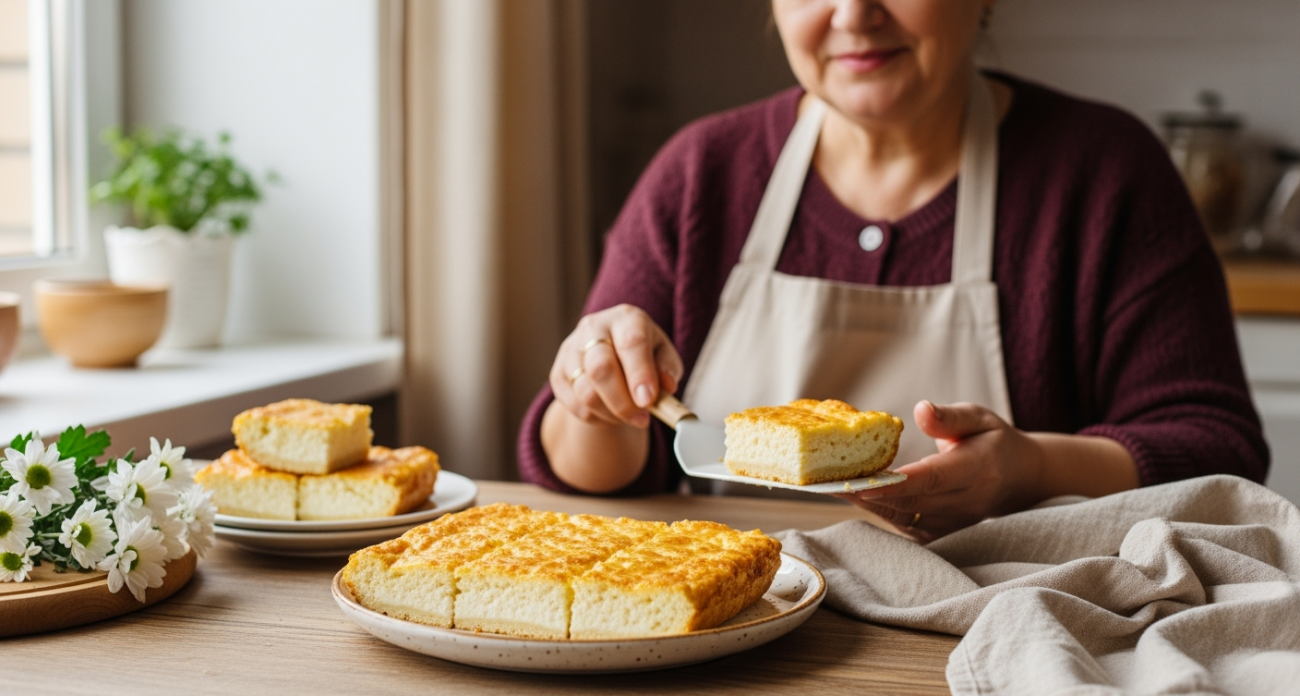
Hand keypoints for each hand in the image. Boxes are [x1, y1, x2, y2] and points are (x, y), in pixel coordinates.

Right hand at [549, 304, 683, 429]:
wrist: (612, 357)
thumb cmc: (645, 356)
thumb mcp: (664, 357)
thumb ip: (667, 369)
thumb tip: (666, 386)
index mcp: (626, 318)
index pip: (631, 343)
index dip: (640, 373)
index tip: (648, 401)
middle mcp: (594, 328)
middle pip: (600, 368)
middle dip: (623, 402)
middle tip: (642, 419)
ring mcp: (571, 350)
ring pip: (586, 393)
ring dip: (612, 414)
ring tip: (630, 415)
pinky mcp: (557, 374)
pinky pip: (576, 407)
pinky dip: (598, 418)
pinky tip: (611, 413)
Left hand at [837, 400, 1044, 541]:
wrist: (1021, 479)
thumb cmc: (994, 441)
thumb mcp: (980, 417)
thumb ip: (950, 417)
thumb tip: (920, 410)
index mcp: (977, 468)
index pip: (933, 479)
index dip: (897, 484)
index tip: (863, 482)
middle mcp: (967, 501)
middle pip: (913, 501)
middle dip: (870, 494)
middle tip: (831, 483)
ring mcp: (957, 522)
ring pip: (906, 518)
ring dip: (870, 506)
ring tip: (835, 489)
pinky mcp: (945, 532)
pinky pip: (909, 527)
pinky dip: (883, 515)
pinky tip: (858, 499)